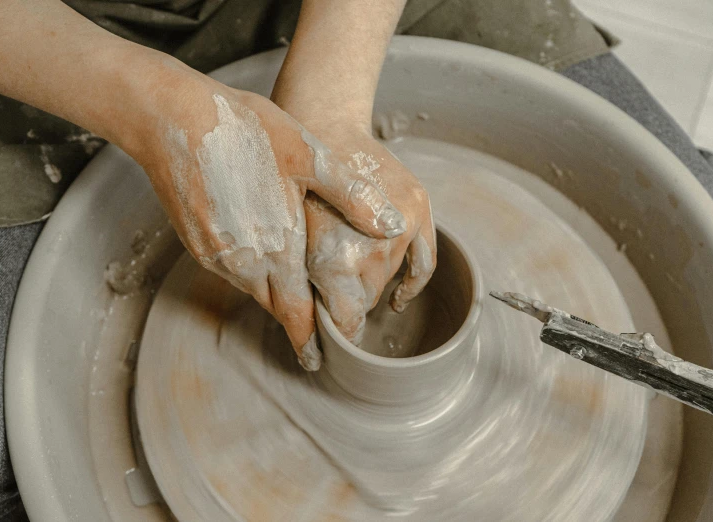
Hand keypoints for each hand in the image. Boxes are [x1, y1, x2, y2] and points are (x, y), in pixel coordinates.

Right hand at [132, 65, 406, 369]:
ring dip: (273, 291)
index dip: (309, 339)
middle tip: (314, 325)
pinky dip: (250, 271)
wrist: (170, 118)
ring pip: (252, 287)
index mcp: (277, 247)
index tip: (318, 360)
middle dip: (295, 318)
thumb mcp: (309, 155)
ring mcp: (214, 253)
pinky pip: (230, 269)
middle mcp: (243, 261)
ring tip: (293, 287)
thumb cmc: (244, 131)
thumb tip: (392, 226)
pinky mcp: (195, 241)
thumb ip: (351, 195)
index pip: (296, 313)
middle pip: (275, 304)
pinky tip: (261, 249)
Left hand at [302, 128, 436, 343]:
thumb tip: (309, 323)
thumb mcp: (288, 235)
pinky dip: (411, 284)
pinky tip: (395, 300)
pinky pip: (424, 262)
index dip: (336, 333)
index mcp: (336, 258)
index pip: (345, 320)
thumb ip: (303, 281)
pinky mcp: (419, 208)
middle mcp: (374, 247)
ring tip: (352, 283)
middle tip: (330, 299)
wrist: (323, 123)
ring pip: (389, 279)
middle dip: (347, 303)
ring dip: (371, 286)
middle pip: (366, 300)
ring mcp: (402, 226)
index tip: (327, 342)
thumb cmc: (294, 180)